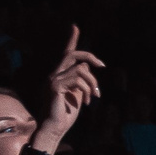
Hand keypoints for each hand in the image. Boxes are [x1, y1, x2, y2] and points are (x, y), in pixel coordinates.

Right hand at [33, 26, 105, 149]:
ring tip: (94, 96)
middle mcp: (54, 74)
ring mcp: (53, 79)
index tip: (75, 26)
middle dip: (90, 56)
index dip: (71, 40)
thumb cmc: (66, 114)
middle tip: (102, 66)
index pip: (65, 54)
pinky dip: (88, 90)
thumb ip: (81, 81)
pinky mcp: (55, 86)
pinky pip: (78, 79)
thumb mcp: (78, 94)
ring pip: (81, 70)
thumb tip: (89, 69)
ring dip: (92, 83)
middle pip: (72, 55)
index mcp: (59, 75)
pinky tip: (87, 102)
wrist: (55, 128)